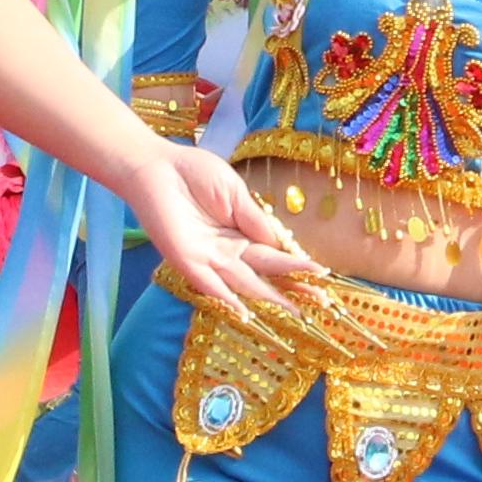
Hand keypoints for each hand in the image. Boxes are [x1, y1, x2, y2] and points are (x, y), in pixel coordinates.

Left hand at [120, 139, 313, 321]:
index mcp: (243, 232)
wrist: (158, 167)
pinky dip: (227, 300)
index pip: (275, 255)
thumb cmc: (195, 173)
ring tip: (296, 313)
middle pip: (266, 274)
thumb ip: (255, 219)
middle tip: (323, 304)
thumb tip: (281, 244)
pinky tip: (247, 314)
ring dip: (271, 299)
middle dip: (294, 289)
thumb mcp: (234, 192)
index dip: (298, 266)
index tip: (323, 276)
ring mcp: (209, 259)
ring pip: (245, 283)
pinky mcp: (187, 262)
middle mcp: (229, 251)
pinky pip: (209, 285)